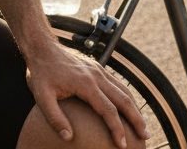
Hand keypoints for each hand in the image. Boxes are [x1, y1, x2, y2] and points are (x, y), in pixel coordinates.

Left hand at [25, 41, 148, 146]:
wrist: (42, 47)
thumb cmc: (41, 72)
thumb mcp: (42, 97)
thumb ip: (55, 118)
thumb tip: (68, 138)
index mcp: (86, 84)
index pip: (108, 110)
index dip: (117, 129)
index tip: (122, 145)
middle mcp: (96, 75)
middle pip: (123, 99)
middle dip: (136, 119)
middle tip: (145, 137)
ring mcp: (98, 70)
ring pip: (123, 89)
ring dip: (135, 108)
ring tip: (142, 125)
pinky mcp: (96, 68)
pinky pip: (117, 83)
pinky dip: (126, 96)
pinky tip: (128, 106)